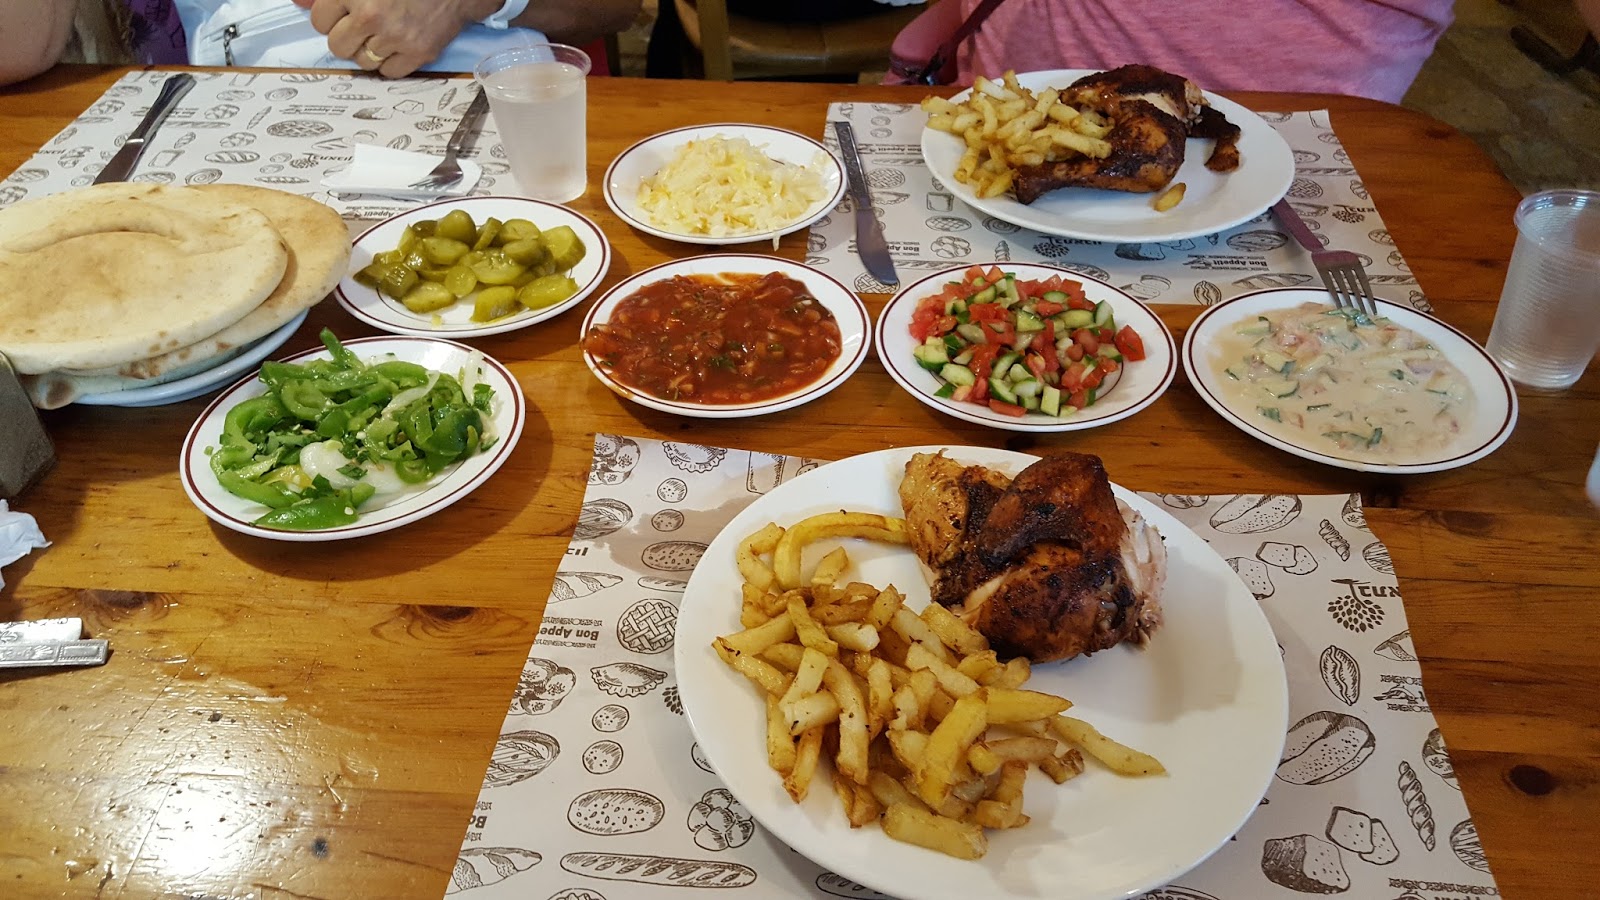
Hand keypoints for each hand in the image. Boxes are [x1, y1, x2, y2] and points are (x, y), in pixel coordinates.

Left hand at [293, 0, 497, 77]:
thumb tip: (298, 2)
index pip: (320, 21)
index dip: (332, 17)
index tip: (346, 12)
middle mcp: (371, 15)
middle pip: (337, 46)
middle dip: (348, 37)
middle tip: (365, 25)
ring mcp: (395, 37)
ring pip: (362, 61)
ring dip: (370, 50)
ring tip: (385, 32)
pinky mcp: (418, 52)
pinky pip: (388, 72)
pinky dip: (391, 62)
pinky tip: (398, 44)